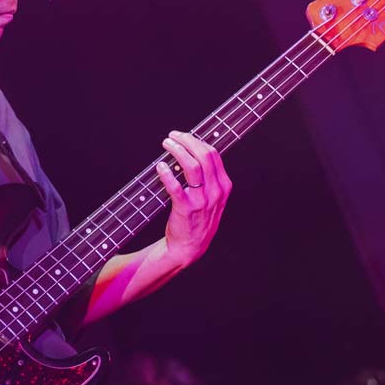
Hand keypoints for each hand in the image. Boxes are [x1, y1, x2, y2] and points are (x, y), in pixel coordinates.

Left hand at [156, 130, 232, 266]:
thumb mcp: (213, 199)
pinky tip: (160, 166)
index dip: (197, 141)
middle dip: (187, 141)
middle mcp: (216, 192)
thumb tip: (191, 153)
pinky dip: (167, 174)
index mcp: (224, 186)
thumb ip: (208, 179)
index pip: (213, 155)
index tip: (184, 136)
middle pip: (204, 156)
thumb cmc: (199, 220)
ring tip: (166, 144)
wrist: (190, 248)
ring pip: (192, 166)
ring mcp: (202, 201)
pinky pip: (176, 186)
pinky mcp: (186, 209)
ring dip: (177, 151)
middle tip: (173, 136)